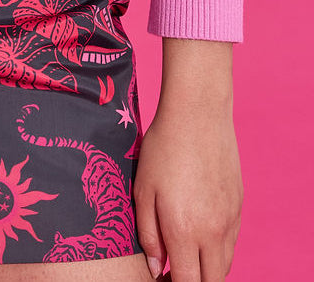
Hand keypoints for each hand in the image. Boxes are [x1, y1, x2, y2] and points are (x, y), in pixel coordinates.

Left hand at [133, 100, 242, 278]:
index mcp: (184, 232)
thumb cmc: (162, 149)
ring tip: (185, 251)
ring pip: (225, 264)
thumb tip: (155, 267)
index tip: (160, 277)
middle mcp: (213, 233)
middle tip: (174, 269)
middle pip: (211, 281)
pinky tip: (200, 230)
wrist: (198, 115)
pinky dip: (218, 247)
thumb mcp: (143, 190)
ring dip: (207, 268)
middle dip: (193, 281)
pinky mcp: (239, 207)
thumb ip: (148, 234)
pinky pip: (232, 241)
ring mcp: (230, 221)